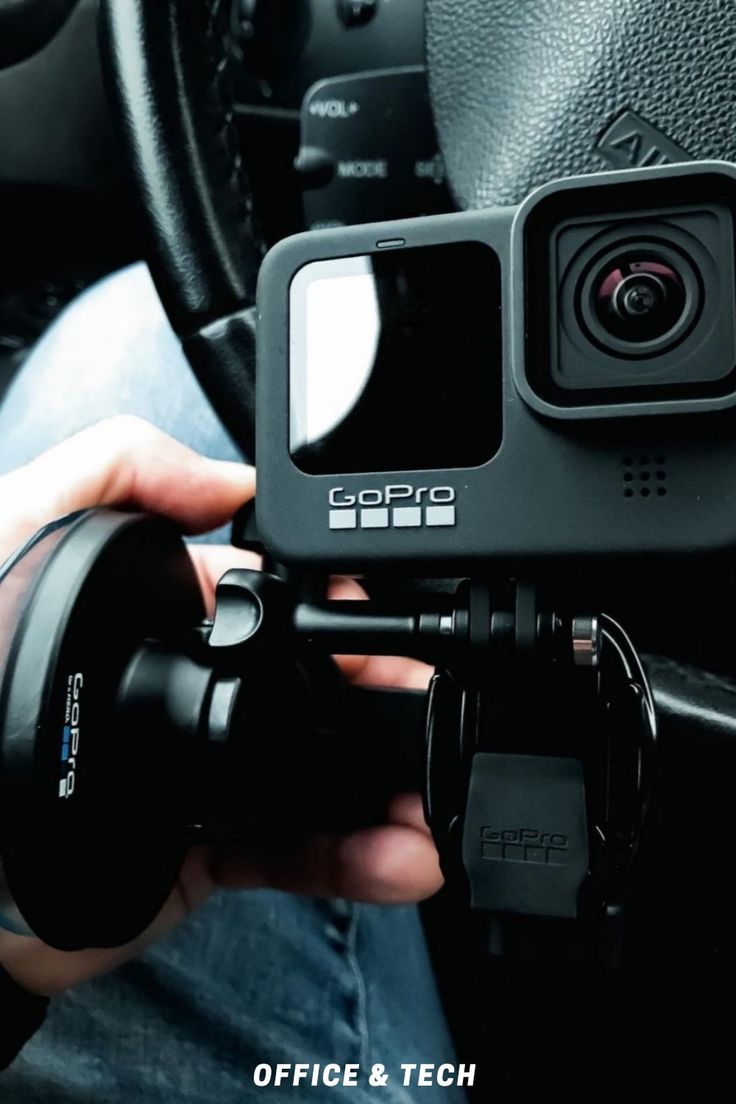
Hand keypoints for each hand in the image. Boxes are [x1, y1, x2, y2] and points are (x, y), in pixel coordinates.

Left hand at [0, 417, 441, 995]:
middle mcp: (190, 691)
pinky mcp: (208, 851)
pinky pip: (295, 851)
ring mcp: (205, 773)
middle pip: (311, 687)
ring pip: (319, 772)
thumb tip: (227, 480)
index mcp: (160, 617)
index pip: (271, 601)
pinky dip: (355, 857)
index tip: (388, 625)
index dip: (338, 611)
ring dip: (387, 787)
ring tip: (429, 804)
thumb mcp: (14, 534)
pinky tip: (400, 854)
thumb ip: (109, 476)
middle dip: (382, 699)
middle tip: (426, 712)